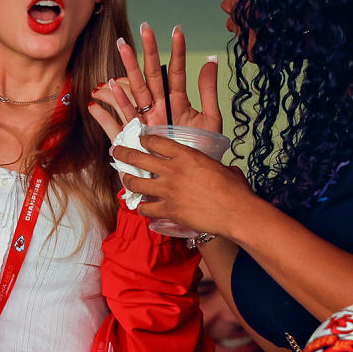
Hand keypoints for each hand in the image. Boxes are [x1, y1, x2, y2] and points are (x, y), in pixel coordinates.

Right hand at [89, 23, 221, 139]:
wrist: (191, 180)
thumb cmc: (200, 152)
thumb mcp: (211, 120)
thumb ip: (209, 91)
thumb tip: (211, 60)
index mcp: (177, 104)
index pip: (176, 74)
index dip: (177, 53)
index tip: (177, 31)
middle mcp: (159, 109)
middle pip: (151, 76)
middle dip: (147, 52)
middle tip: (144, 28)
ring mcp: (145, 122)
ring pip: (133, 92)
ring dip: (126, 70)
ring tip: (121, 48)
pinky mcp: (134, 139)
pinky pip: (119, 121)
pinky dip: (111, 109)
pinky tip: (104, 93)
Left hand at [109, 135, 249, 235]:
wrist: (236, 212)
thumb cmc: (234, 189)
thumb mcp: (219, 167)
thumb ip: (206, 164)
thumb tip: (208, 167)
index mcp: (186, 155)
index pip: (155, 141)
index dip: (144, 139)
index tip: (139, 140)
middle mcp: (172, 170)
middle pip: (138, 158)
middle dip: (123, 153)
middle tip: (116, 151)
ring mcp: (168, 191)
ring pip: (136, 182)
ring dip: (128, 180)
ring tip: (125, 179)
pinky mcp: (168, 210)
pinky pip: (146, 208)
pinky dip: (142, 208)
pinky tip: (143, 207)